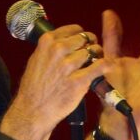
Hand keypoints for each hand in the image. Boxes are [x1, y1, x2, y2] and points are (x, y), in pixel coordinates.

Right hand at [0, 25, 110, 139]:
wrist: (32, 110)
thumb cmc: (34, 87)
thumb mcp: (36, 59)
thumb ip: (50, 48)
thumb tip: (66, 41)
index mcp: (47, 42)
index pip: (75, 29)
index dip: (82, 36)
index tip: (83, 43)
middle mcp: (57, 50)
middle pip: (86, 38)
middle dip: (91, 45)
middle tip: (92, 54)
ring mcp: (68, 65)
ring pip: (94, 51)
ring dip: (98, 56)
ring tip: (95, 64)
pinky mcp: (78, 81)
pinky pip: (100, 66)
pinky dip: (106, 66)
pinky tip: (107, 67)